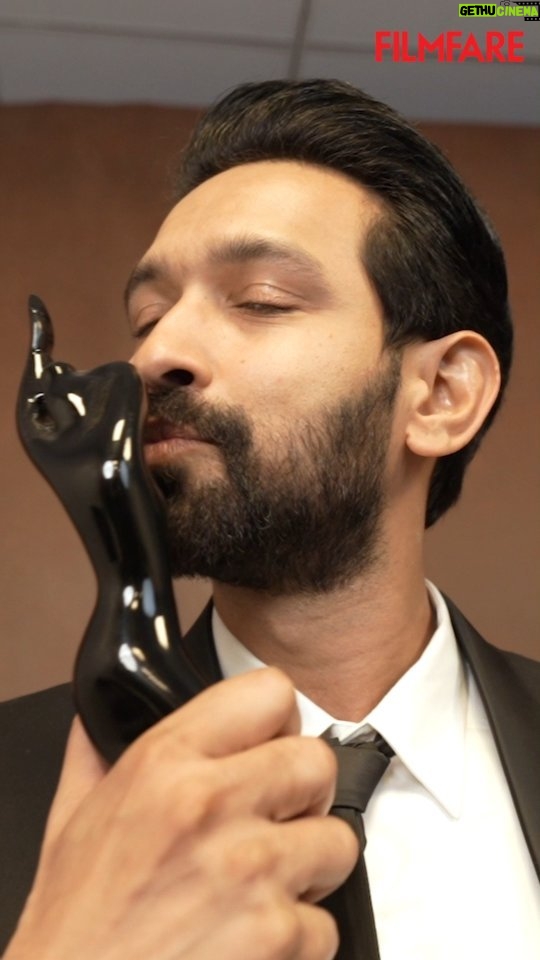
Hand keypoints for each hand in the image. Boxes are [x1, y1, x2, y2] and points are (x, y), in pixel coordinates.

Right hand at [5, 669, 357, 959]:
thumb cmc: (75, 928)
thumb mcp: (73, 820)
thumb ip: (99, 752)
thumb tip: (111, 713)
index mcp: (163, 763)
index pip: (269, 692)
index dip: (276, 722)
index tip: (269, 746)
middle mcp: (210, 804)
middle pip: (317, 760)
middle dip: (303, 795)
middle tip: (274, 823)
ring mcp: (250, 870)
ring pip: (338, 841)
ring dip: (310, 868)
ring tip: (262, 888)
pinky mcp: (278, 936)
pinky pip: (326, 924)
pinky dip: (298, 940)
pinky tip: (252, 940)